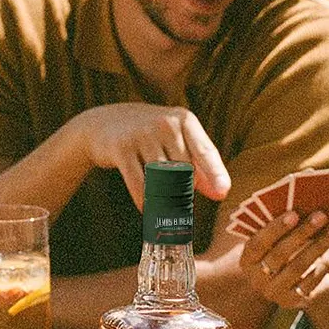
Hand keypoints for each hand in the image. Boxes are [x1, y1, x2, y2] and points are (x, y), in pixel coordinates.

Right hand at [75, 103, 229, 208]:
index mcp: (184, 120)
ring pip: (163, 180)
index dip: (215, 173)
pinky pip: (140, 185)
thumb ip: (199, 165)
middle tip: (176, 199)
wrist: (105, 123)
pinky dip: (145, 201)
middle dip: (183, 190)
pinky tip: (147, 209)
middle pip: (185, 171)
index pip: (205, 150)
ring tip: (163, 208)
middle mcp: (165, 123)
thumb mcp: (177, 141)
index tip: (223, 193)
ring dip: (165, 200)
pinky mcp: (122, 149)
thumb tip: (220, 193)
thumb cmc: (150, 135)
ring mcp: (142, 135)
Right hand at [240, 210, 328, 309]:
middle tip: (321, 215)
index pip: (258, 243)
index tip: (294, 213)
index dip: (275, 228)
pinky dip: (325, 263)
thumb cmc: (282, 253)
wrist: (292, 284)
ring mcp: (275, 292)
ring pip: (298, 267)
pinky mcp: (294, 301)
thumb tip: (301, 202)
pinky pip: (311, 281)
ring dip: (318, 246)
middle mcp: (257, 278)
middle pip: (279, 254)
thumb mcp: (274, 242)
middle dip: (302, 233)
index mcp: (247, 259)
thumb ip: (280, 227)